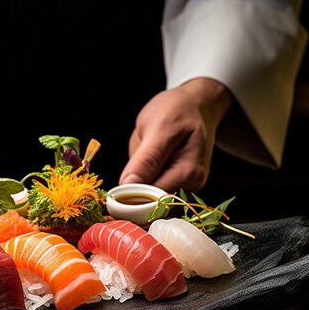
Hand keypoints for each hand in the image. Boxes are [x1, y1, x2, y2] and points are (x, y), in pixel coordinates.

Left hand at [119, 78, 230, 193]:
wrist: (194, 105)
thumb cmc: (177, 111)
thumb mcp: (160, 128)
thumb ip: (146, 159)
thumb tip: (128, 185)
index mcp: (189, 172)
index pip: (154, 198)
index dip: (131, 197)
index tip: (114, 193)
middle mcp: (191, 184)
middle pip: (154, 204)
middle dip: (133, 197)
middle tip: (121, 181)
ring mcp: (186, 186)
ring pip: (153, 200)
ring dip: (137, 192)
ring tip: (135, 170)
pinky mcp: (178, 184)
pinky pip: (154, 193)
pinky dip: (143, 187)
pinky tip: (142, 173)